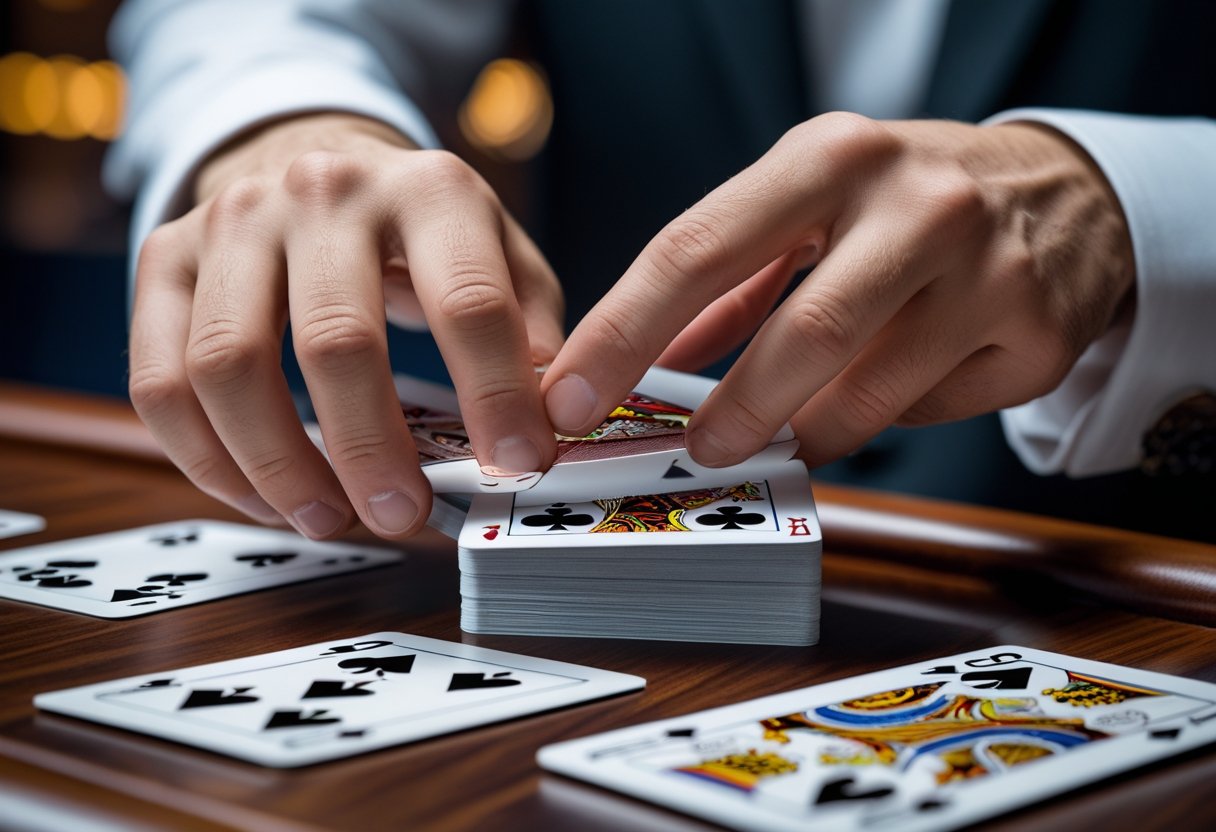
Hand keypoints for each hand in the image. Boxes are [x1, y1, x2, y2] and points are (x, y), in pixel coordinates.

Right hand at [128, 114, 563, 538]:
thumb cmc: (424, 233)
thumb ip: (534, 329)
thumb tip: (549, 421)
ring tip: (329, 520)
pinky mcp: (165, 257)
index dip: (495, 395)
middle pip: (335, 341)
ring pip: (227, 365)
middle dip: (371, 448)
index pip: (468, 301)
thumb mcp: (502, 254)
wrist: (318, 157)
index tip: (519, 465)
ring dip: (278, 466)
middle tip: (404, 515)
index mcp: (429, 190)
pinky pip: (159, 379)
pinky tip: (265, 498)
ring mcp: (233, 221)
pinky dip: (207, 460)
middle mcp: (324, 192)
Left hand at [543, 113, 1133, 467]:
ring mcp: (991, 270)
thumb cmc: (906, 200)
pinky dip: (883, 421)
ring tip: (776, 443)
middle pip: (802, 332)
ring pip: (868, 393)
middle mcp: (919, 204)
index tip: (573, 397)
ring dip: (803, 433)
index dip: (624, 332)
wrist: (1064, 191)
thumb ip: (732, 278)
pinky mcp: (1038, 333)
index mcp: (832, 157)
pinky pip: (929, 411)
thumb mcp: (812, 201)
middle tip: (691, 453)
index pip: (699, 248)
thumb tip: (652, 354)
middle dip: (731, 410)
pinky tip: (877, 397)